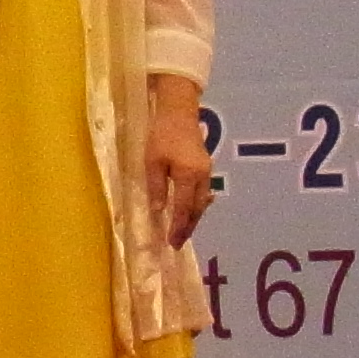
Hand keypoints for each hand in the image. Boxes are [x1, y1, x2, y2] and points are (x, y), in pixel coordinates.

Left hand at [147, 79, 213, 248]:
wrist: (178, 114)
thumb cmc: (161, 136)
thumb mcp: (152, 162)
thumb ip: (157, 187)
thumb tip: (160, 210)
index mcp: (188, 175)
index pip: (184, 208)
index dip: (179, 226)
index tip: (172, 242)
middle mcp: (202, 176)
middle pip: (197, 208)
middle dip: (189, 227)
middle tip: (178, 243)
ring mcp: (206, 172)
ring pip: (202, 202)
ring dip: (193, 218)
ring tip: (183, 232)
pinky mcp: (205, 168)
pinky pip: (202, 193)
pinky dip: (196, 206)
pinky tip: (190, 213)